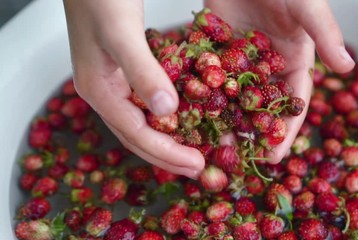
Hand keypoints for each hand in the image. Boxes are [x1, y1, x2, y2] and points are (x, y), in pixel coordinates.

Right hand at [63, 0, 203, 178]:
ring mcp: (113, 82)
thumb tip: (168, 112)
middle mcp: (104, 91)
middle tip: (198, 168)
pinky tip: (182, 119)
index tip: (197, 164)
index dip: (167, 152)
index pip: (135, 133)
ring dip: (167, 140)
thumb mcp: (121, 33)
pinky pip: (146, 103)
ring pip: (141, 122)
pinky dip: (166, 116)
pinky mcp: (124, 71)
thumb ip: (142, 71)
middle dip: (168, 155)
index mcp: (98, 89)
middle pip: (137, 135)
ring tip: (192, 152)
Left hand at [205, 0, 354, 162]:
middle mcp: (267, 64)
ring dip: (225, 121)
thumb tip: (348, 66)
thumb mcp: (305, 5)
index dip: (286, 130)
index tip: (274, 155)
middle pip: (261, 106)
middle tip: (240, 159)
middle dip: (252, 133)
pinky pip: (208, 77)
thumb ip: (325, 32)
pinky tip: (193, 115)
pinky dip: (202, 97)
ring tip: (214, 144)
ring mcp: (239, 59)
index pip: (293, 102)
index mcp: (294, 58)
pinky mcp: (215, 49)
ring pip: (232, 97)